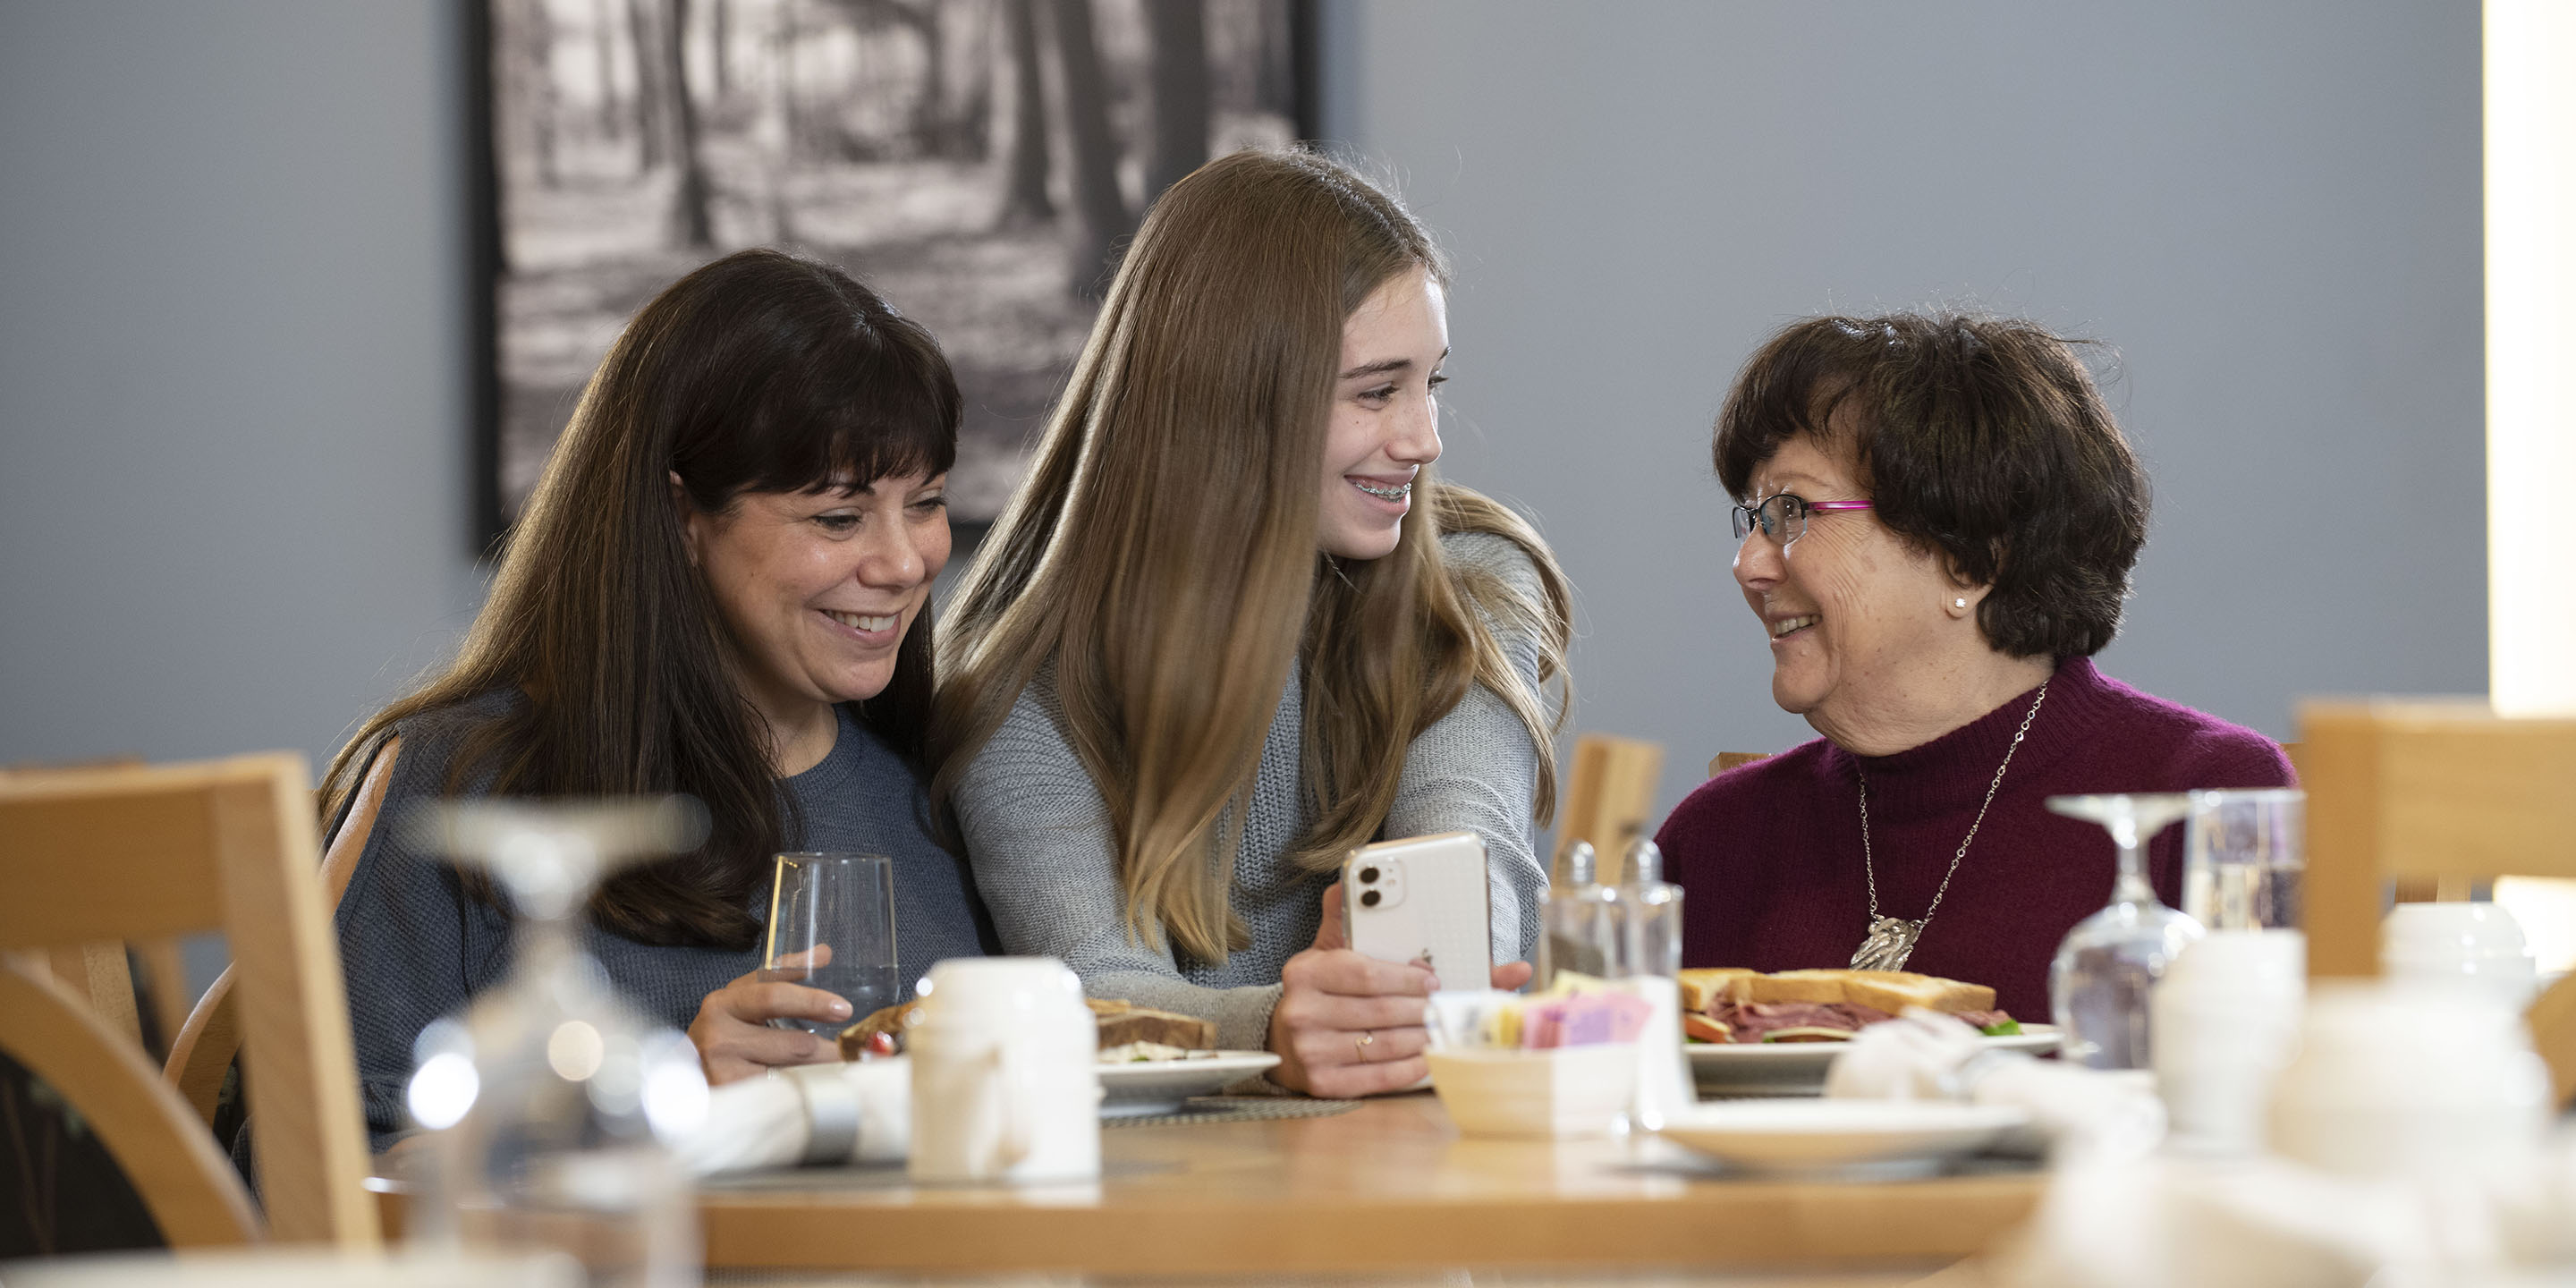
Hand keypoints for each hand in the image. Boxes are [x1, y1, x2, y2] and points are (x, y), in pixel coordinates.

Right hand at [688, 947, 852, 1085]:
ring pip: (792, 1071)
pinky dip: (801, 1090)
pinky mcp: (731, 1096)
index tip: (844, 1009)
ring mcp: (722, 1069)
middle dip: (829, 1048)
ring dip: (820, 1072)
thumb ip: (782, 973)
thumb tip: (823, 952)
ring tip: (836, 1070)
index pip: (773, 997)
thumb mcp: (745, 996)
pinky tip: (811, 1089)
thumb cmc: (724, 1031)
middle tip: (850, 1051)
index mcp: (724, 1003)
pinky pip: (780, 1092)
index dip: (812, 1002)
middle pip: (793, 1043)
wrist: (683, 1075)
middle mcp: (719, 1036)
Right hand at [1265, 885, 1533, 1096]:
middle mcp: (1302, 1011)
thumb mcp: (1325, 950)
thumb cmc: (1318, 992)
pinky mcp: (1321, 1084)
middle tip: (1446, 1005)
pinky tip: (1426, 1057)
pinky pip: (1377, 1077)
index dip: (1406, 978)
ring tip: (1441, 1028)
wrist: (1281, 1041)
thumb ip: (1345, 915)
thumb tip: (1352, 877)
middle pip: (1380, 1011)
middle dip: (1422, 1008)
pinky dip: (1408, 1068)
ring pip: (1383, 1045)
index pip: (1365, 973)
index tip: (1432, 980)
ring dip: (1421, 1038)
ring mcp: (1310, 1051)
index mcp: (1305, 972)